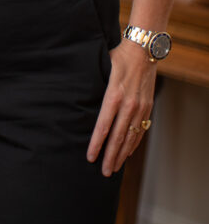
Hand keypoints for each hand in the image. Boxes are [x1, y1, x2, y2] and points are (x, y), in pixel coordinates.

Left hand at [87, 39, 155, 175]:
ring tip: (114, 168)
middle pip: (118, 137)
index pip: (103, 126)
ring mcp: (140, 108)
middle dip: (110, 157)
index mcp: (113, 96)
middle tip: (103, 172)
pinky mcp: (148, 108)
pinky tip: (127, 153)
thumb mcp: (101, 69)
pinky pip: (141, 131)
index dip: (96, 144)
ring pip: (130, 137)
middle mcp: (128, 105)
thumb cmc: (118, 58)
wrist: (144, 51)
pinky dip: (133, 144)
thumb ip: (93, 86)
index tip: (90, 157)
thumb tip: (76, 97)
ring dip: (122, 155)